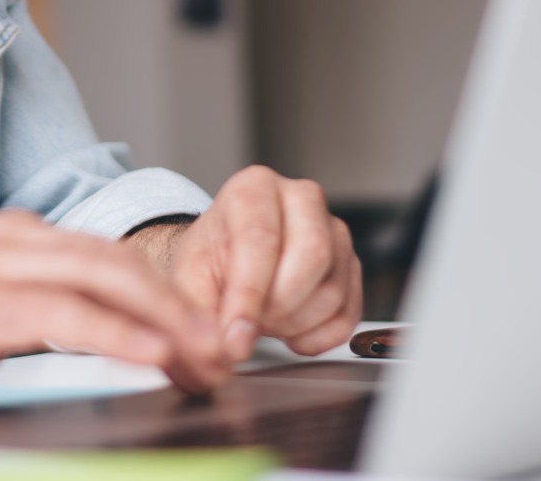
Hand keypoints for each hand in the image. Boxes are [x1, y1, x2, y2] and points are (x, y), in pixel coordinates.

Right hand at [0, 211, 233, 426]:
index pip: (109, 259)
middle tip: (224, 351)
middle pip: (118, 262)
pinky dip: (115, 333)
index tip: (204, 342)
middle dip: (180, 306)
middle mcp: (7, 242)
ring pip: (101, 280)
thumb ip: (43, 325)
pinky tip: (152, 354)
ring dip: (164, 322)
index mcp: (13, 240)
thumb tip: (121, 354)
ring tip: (206, 357)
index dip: (166, 298)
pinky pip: (61, 316)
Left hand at [165, 166, 362, 360]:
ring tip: (263, 320)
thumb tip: (224, 352)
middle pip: (312, 255)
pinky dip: (317, 337)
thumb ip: (198, 314)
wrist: (228, 261)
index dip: (248, 295)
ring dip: (294, 324)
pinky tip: (289, 331)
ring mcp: (333, 231)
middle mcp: (301, 198)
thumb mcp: (189, 280)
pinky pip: (349, 314)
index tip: (235, 338)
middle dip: (278, 306)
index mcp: (254, 187)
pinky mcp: (351, 266)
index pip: (260, 239)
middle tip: (250, 324)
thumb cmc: (212, 260)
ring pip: (332, 290)